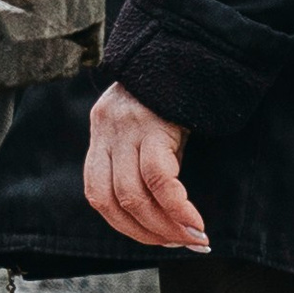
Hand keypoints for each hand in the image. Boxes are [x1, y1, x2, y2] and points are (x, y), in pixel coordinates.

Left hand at [84, 86, 208, 250]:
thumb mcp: (148, 128)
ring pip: (133, 194)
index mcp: (101, 135)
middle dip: (148, 232)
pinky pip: (159, 177)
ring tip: (192, 237)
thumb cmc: (172, 95)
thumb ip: (142, 161)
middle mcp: (106, 132)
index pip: (98, 195)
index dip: (125, 226)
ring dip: (164, 225)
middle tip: (179, 244)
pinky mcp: (151, 124)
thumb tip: (163, 211)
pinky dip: (176, 206)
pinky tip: (194, 219)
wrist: (185, 48)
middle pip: (114, 200)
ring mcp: (125, 128)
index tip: (155, 240)